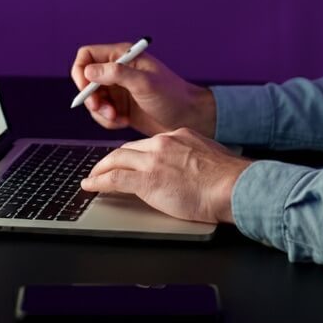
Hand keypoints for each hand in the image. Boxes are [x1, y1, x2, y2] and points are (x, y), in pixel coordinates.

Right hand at [71, 43, 216, 137]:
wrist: (189, 118)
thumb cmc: (172, 96)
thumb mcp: (144, 83)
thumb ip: (117, 74)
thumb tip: (89, 71)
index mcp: (123, 56)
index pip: (87, 55)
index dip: (81, 71)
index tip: (86, 89)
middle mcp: (118, 71)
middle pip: (86, 80)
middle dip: (90, 97)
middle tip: (102, 109)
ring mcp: (118, 89)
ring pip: (92, 99)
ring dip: (100, 112)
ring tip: (117, 119)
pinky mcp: (120, 107)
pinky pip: (101, 113)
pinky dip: (107, 120)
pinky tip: (123, 122)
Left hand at [80, 127, 251, 223]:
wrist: (232, 186)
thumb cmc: (229, 179)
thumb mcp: (210, 157)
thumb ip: (195, 157)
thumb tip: (193, 169)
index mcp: (179, 136)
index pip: (149, 143)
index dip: (135, 153)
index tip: (130, 160)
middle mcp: (163, 143)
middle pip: (129, 149)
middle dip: (113, 159)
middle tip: (103, 167)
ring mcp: (153, 160)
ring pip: (116, 159)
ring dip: (100, 169)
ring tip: (92, 177)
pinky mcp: (147, 180)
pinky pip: (114, 178)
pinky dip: (98, 182)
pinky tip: (90, 186)